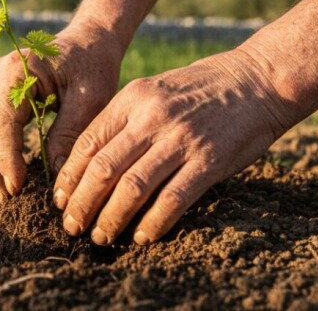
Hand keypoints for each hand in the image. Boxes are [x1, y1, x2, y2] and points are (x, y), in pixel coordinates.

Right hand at [0, 22, 123, 201]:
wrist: (90, 39)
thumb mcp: (92, 99)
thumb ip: (70, 134)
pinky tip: (8, 174)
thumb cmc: (94, 65)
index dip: (6, 160)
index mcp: (17, 72)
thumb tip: (54, 176)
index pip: (2, 125)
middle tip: (5, 197)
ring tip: (5, 191)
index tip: (18, 189)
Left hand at [52, 49, 292, 243]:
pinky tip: (142, 237)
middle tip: (72, 226)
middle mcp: (152, 117)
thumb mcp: (154, 91)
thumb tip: (91, 163)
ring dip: (111, 218)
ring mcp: (181, 139)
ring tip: (101, 236)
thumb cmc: (200, 89)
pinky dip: (153, 223)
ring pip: (132, 188)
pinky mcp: (209, 161)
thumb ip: (124, 120)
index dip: (69, 176)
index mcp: (132, 98)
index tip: (60, 200)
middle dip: (82, 203)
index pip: (88, 142)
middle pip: (103, 168)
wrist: (257, 80)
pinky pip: (173, 199)